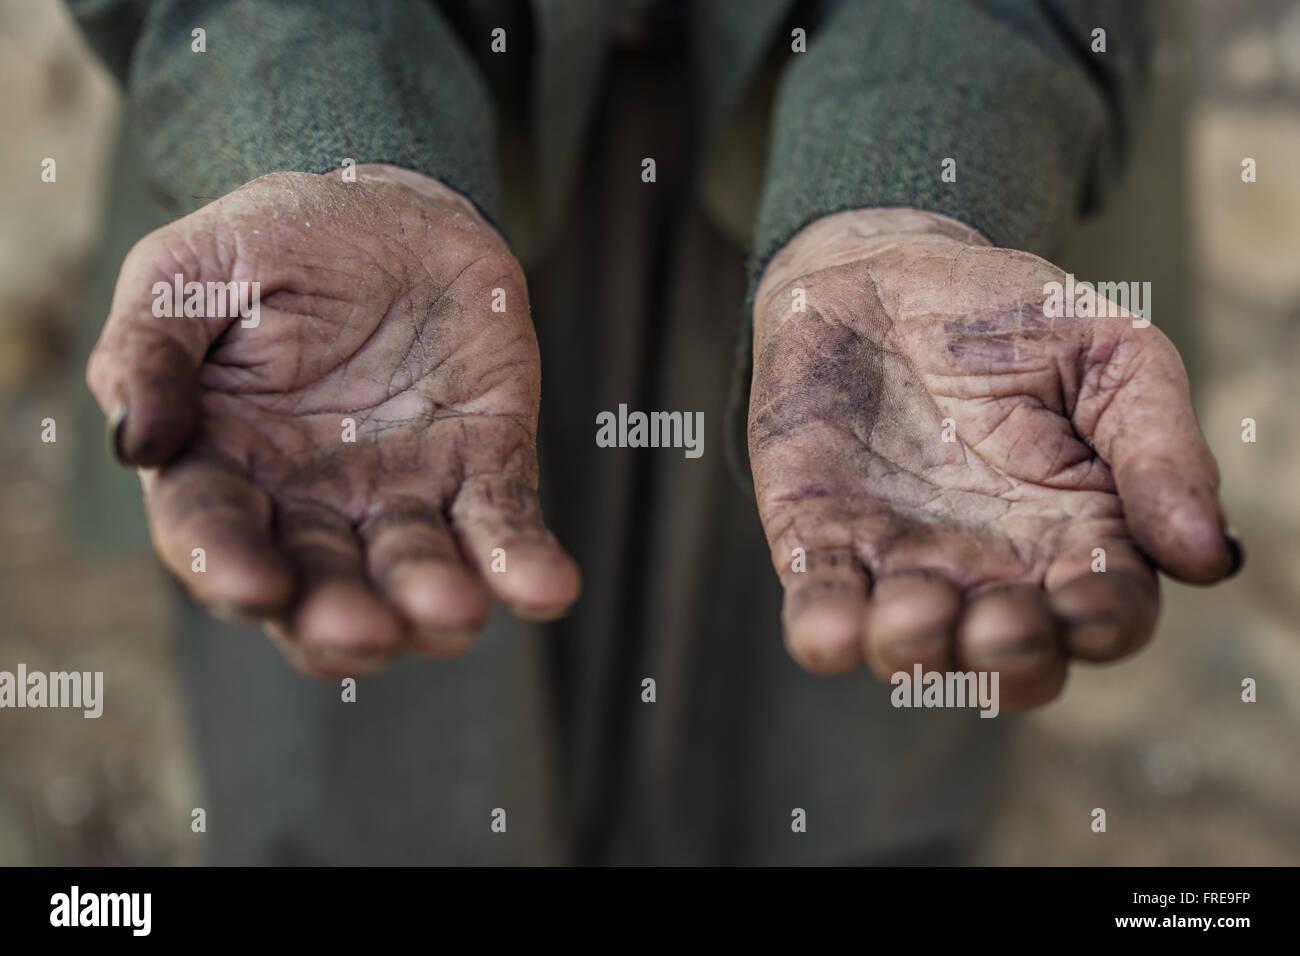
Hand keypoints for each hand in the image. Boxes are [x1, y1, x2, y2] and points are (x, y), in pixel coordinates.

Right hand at [87, 165, 579, 676]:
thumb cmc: (279, 245)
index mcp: (224, 461)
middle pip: (319, 587)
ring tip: (454, 607)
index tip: (252, 586)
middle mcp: (312, 501)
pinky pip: (504, 526)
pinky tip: (550, 587)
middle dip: (338, 618)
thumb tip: (141, 441)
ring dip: (431, 598)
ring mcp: (402, 493)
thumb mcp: (191, 270)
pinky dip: (525, 564)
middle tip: (363, 629)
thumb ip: (150, 346)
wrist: (394, 213)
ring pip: (416, 571)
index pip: (212, 529)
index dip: (226, 564)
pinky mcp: (483, 468)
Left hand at [748, 208, 1238, 709]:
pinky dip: (824, 629)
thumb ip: (1157, 447)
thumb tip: (1211, 557)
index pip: (1107, 614)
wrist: (877, 275)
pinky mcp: (818, 543)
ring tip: (913, 611)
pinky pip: (819, 607)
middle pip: (1012, 660)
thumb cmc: (1006, 318)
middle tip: (998, 624)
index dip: (1101, 623)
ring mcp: (900, 563)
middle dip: (1008, 660)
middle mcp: (991, 570)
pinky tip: (830, 630)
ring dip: (913, 650)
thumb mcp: (1107, 355)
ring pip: (910, 649)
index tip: (1083, 597)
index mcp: (1077, 536)